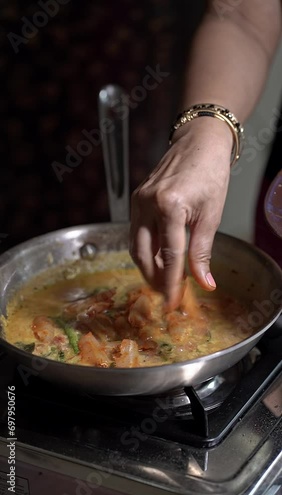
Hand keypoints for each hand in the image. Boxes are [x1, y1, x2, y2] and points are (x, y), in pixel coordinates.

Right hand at [129, 117, 232, 309]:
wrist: (199, 143)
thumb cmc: (210, 174)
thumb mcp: (211, 215)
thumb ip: (203, 252)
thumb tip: (204, 283)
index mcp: (170, 205)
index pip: (168, 255)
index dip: (171, 282)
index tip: (174, 301)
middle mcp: (148, 203)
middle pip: (142, 253)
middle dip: (153, 278)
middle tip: (166, 294)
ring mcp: (138, 200)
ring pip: (135, 244)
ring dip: (147, 265)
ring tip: (162, 280)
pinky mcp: (137, 199)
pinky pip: (136, 231)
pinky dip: (145, 249)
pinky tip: (156, 258)